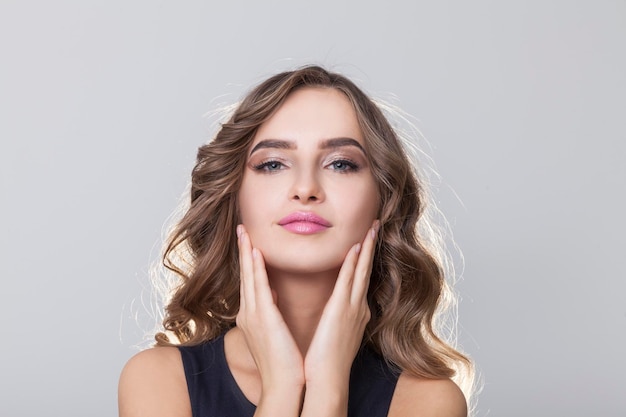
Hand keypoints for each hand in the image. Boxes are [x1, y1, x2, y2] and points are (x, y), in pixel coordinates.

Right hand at [235, 225, 304, 400]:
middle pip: (245, 274)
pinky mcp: (263, 318)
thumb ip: (270, 312)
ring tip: (245, 232)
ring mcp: (253, 315)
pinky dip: (255, 268)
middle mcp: (248, 313)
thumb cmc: (283, 362)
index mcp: (253, 317)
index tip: (248, 242)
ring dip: (247, 252)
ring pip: (248, 276)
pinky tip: (255, 252)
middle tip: (242, 229)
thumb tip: (272, 294)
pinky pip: (258, 287)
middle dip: (243, 250)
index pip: (250, 282)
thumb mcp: (274, 332)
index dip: (248, 260)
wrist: (283, 385)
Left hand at [303, 220, 378, 386]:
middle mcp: (359, 308)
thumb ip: (338, 320)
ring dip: (366, 248)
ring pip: (361, 271)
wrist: (327, 379)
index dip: (365, 259)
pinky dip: (354, 263)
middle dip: (371, 247)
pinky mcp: (342, 309)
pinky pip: (348, 280)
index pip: (361, 280)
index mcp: (356, 313)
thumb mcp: (336, 335)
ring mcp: (353, 308)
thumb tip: (334, 311)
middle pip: (366, 270)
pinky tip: (356, 247)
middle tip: (375, 226)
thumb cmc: (328, 361)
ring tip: (371, 228)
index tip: (366, 241)